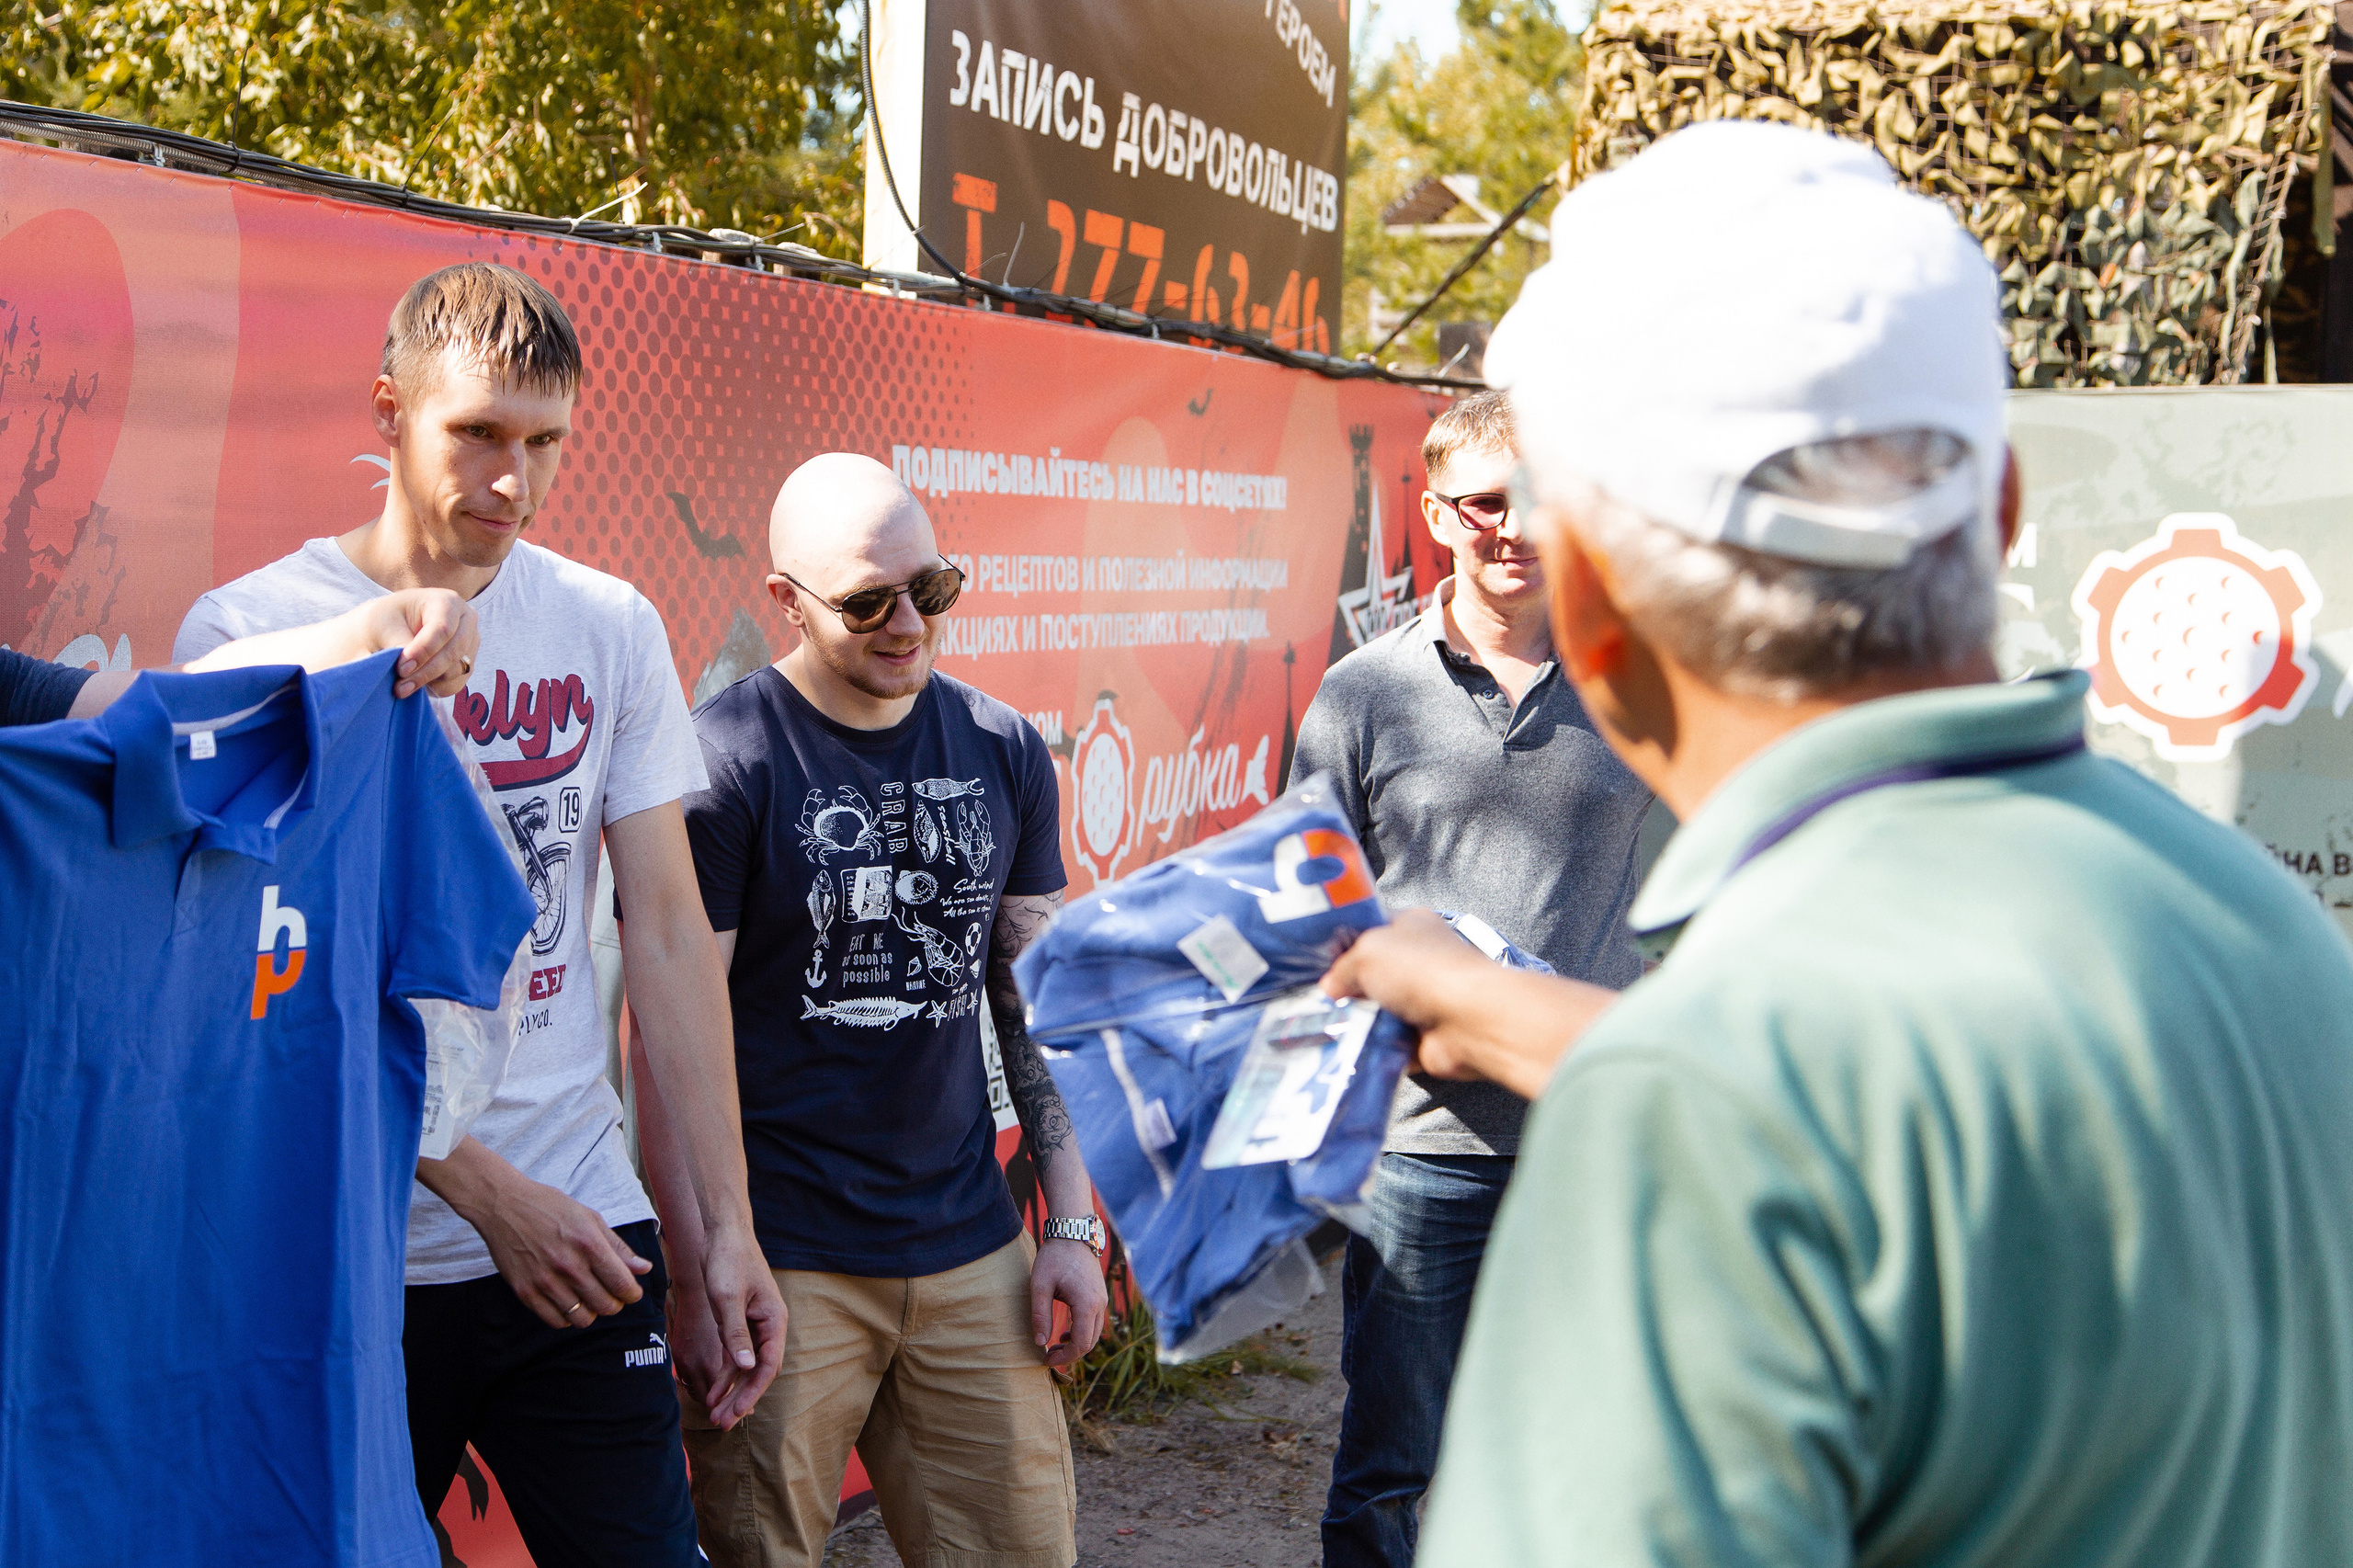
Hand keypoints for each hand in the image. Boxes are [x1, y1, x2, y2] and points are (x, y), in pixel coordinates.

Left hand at [360, 588, 478, 698]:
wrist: (388, 632)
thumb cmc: (385, 622)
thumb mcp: (384, 627)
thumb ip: (399, 643)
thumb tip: (412, 667)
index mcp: (446, 601)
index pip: (443, 629)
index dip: (423, 651)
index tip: (401, 668)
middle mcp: (466, 621)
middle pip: (454, 651)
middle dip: (426, 671)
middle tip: (400, 687)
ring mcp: (470, 644)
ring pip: (456, 671)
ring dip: (427, 681)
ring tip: (402, 684)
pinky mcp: (467, 665)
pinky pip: (455, 684)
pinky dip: (434, 688)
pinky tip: (416, 680)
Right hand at [459, 1167, 651, 1328]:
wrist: (504, 1205)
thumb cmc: (550, 1207)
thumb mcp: (590, 1218)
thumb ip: (618, 1247)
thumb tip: (645, 1269)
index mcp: (589, 1245)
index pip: (622, 1285)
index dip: (632, 1294)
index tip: (631, 1292)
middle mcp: (568, 1266)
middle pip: (605, 1305)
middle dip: (615, 1303)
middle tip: (610, 1294)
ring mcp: (545, 1281)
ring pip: (582, 1318)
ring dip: (591, 1312)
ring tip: (589, 1298)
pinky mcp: (525, 1292)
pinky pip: (554, 1321)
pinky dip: (567, 1317)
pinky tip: (568, 1302)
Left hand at [686, 1227, 786, 1428]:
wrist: (721, 1231)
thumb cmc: (727, 1258)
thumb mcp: (727, 1297)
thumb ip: (735, 1332)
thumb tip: (745, 1366)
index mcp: (774, 1319)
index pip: (768, 1366)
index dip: (751, 1392)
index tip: (734, 1413)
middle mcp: (769, 1325)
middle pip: (759, 1371)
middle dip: (741, 1398)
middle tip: (721, 1424)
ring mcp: (755, 1324)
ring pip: (747, 1366)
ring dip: (732, 1389)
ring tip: (714, 1413)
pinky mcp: (740, 1321)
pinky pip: (736, 1354)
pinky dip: (725, 1373)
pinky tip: (712, 1389)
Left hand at [1031, 1236, 1107, 1368]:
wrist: (1072, 1233)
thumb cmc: (1054, 1257)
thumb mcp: (1040, 1285)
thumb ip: (1040, 1315)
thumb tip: (1039, 1342)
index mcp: (1087, 1304)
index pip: (1081, 1343)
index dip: (1064, 1357)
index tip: (1046, 1360)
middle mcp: (1100, 1304)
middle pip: (1090, 1342)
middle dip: (1070, 1354)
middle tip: (1048, 1356)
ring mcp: (1102, 1300)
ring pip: (1094, 1334)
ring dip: (1076, 1344)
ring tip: (1054, 1346)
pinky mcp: (1100, 1296)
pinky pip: (1094, 1323)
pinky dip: (1082, 1333)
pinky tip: (1065, 1333)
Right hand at [1320, 909, 1619, 1101]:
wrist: (1467, 1020)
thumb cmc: (1420, 971)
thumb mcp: (1365, 953)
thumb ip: (1341, 968)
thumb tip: (1329, 989)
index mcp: (1411, 926)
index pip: (1371, 929)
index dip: (1343, 943)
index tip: (1314, 961)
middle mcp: (1420, 961)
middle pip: (1371, 975)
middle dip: (1346, 989)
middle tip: (1316, 1000)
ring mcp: (1425, 1001)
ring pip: (1377, 1013)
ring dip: (1357, 1022)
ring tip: (1325, 1028)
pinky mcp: (1425, 1038)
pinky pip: (1387, 1045)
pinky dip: (1372, 1049)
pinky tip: (1347, 1050)